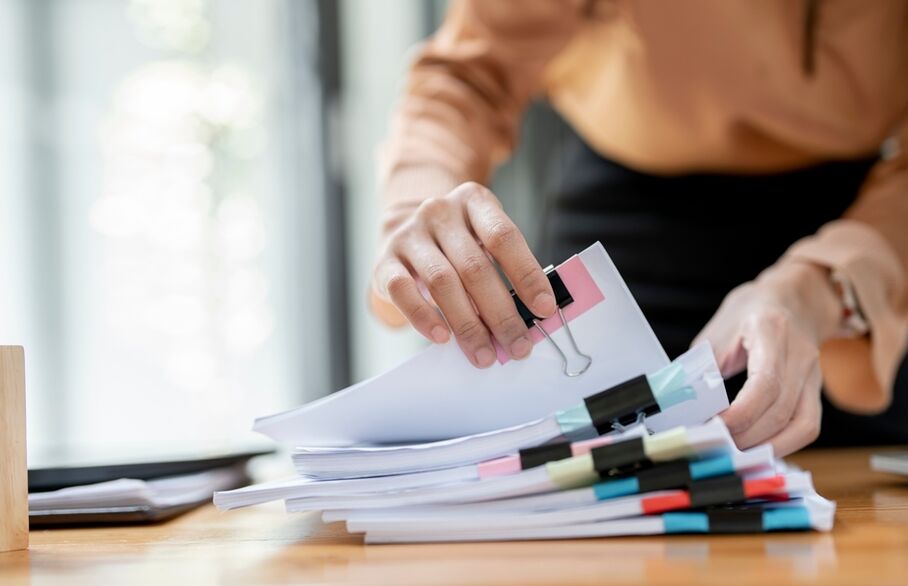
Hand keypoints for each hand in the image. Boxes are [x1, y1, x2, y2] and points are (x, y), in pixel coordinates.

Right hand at [370, 182, 555, 367]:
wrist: (404, 232)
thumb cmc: (456, 244)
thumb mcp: (483, 241)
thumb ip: (504, 271)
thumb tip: (528, 319)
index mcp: (474, 202)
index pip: (504, 237)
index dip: (527, 275)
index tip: (545, 309)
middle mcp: (439, 213)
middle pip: (475, 267)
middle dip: (501, 313)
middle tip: (517, 346)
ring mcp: (409, 235)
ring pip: (442, 282)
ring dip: (467, 324)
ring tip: (484, 354)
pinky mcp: (384, 261)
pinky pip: (402, 291)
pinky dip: (423, 317)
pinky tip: (442, 337)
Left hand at [693, 262, 841, 455]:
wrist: (794, 298)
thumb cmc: (750, 313)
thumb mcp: (718, 331)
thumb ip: (702, 367)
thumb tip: (681, 404)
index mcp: (771, 331)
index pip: (765, 384)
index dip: (740, 414)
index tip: (713, 427)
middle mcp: (800, 354)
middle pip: (782, 411)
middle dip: (746, 436)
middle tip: (715, 445)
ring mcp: (815, 375)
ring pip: (803, 426)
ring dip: (767, 447)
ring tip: (735, 453)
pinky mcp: (817, 391)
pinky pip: (807, 427)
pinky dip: (783, 444)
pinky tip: (757, 448)